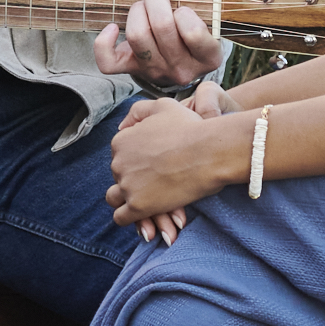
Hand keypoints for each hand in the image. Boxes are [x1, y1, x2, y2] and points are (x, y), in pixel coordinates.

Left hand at [91, 0, 230, 91]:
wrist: (179, 54)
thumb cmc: (190, 24)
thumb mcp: (196, 5)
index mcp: (208, 57)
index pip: (193, 32)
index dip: (183, 12)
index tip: (182, 8)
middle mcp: (183, 71)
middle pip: (161, 28)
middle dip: (155, 1)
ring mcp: (156, 73)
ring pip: (137, 37)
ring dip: (136, 12)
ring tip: (142, 7)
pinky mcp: (132, 71)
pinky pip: (108, 63)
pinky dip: (104, 42)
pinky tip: (112, 27)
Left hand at [105, 80, 239, 241]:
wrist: (209, 152)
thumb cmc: (191, 128)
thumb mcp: (162, 106)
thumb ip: (139, 111)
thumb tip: (123, 126)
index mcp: (120, 141)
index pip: (120, 158)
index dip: (137, 164)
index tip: (156, 168)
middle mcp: (117, 163)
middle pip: (119, 178)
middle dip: (136, 184)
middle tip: (160, 187)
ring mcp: (126, 186)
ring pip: (115, 199)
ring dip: (129, 202)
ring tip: (152, 202)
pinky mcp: (137, 207)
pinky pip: (121, 218)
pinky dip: (133, 219)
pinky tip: (148, 217)